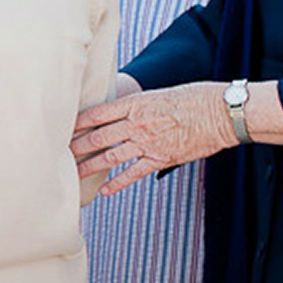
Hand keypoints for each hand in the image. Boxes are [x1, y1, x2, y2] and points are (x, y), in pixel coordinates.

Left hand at [71, 82, 236, 195]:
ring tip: (73, 171)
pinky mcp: (161, 159)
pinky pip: (133, 173)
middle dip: (77, 145)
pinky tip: (104, 190)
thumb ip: (140, 104)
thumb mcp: (162, 93)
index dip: (78, 121)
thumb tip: (124, 111)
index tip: (63, 126)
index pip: (98, 113)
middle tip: (59, 152)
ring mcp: (148, 143)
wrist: (222, 113)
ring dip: (89, 165)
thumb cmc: (196, 97)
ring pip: (110, 156)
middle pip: (98, 136)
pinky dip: (117, 183)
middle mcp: (138, 123)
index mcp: (136, 103)